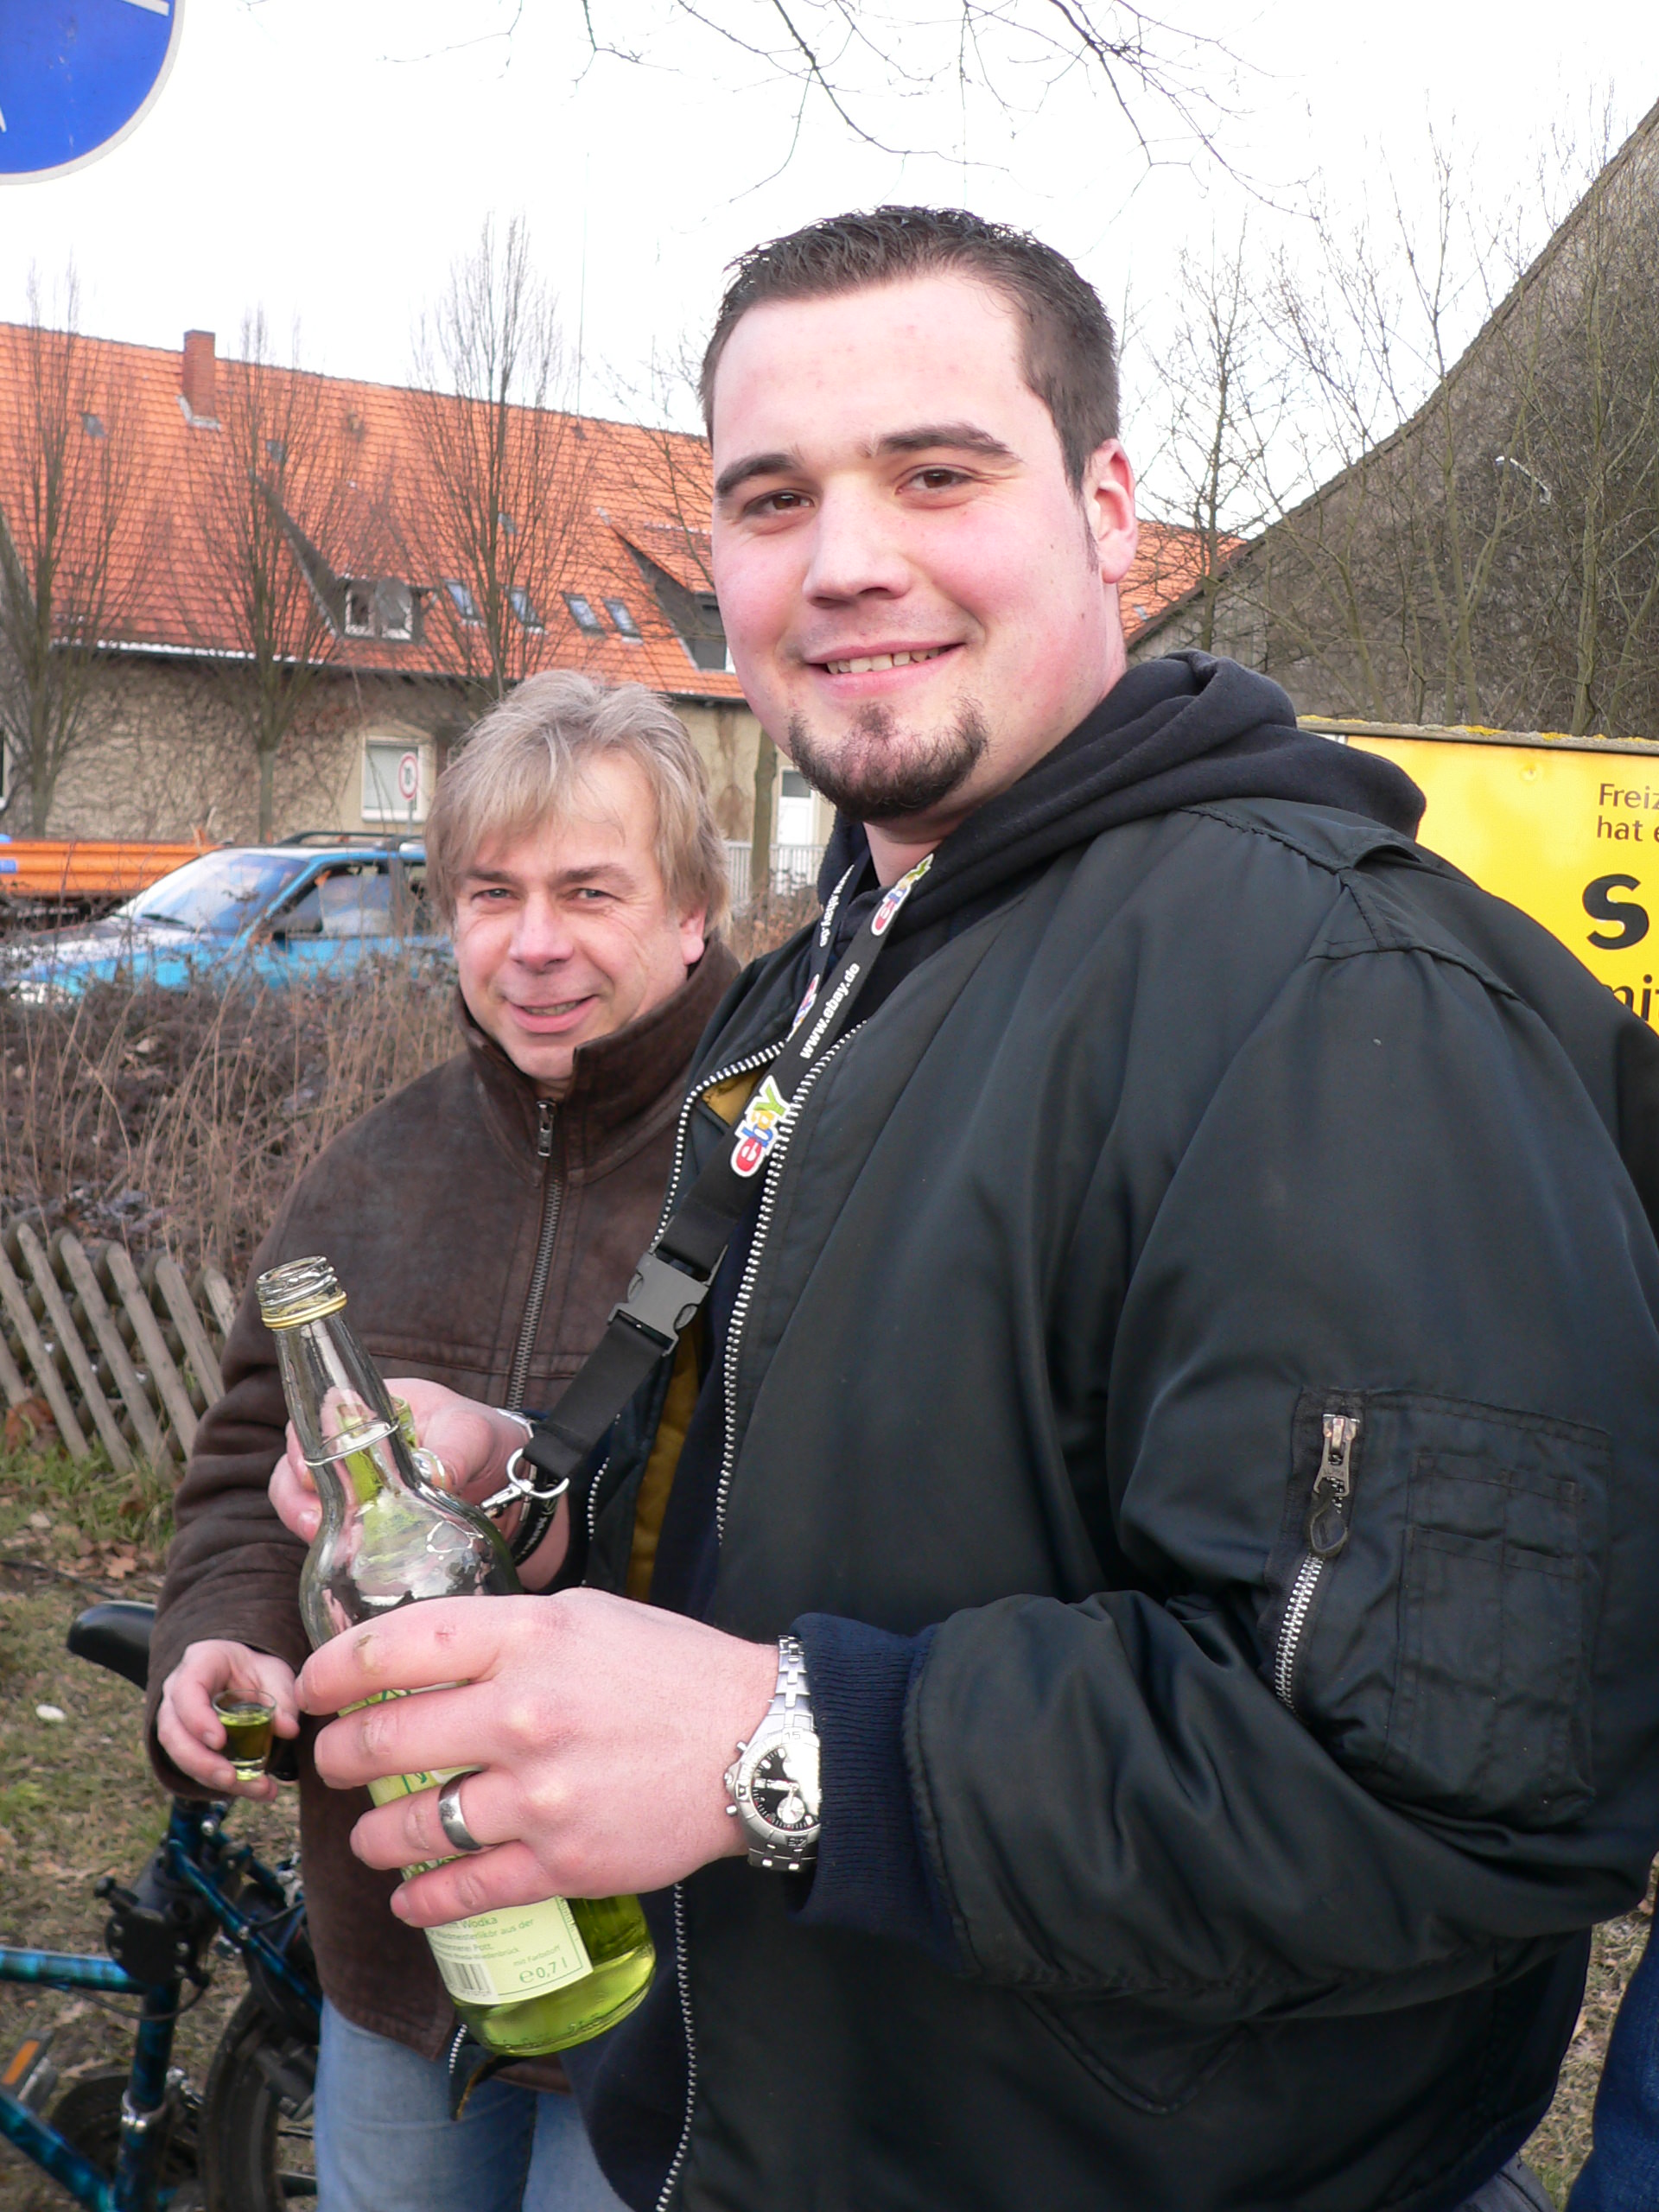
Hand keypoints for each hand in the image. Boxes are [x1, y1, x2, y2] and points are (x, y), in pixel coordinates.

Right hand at [156, 1641, 300, 1801]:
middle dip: (200, 1761)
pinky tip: (257, 1791)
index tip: (219, 1741)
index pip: (186, 1690)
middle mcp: (177, 1692)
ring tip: (256, 1789)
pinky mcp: (185, 1745)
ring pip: (179, 1755)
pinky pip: (195, 1768)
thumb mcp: (275, 1674)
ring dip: (213, 1778)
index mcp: (200, 1663)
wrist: (245, 1676)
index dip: (197, 1718)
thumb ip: (282, 1698)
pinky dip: (225, 1783)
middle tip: (231, 1778)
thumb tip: (288, 1729)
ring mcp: (176, 1720)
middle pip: (172, 1731)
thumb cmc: (256, 1670)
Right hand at [267, 1379, 527, 1543]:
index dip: (307, 1442)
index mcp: (379, 1407)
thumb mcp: (476, 1436)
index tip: (316, 1471)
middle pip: (300, 1461)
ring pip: (306, 1498)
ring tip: (319, 1537)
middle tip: (313, 1518)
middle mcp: (357, 1444)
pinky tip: (342, 1556)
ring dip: (304, 1518)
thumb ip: (454, 1452)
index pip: (322, 1415)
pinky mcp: (364, 1520)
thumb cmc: (491, 1443)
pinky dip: (329, 1543)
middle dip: (297, 1491)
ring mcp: (357, 1484)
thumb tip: (436, 1476)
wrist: (514, 1488)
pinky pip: (331, 1530)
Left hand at [298, 1590, 777, 1918]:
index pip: (393, 1649)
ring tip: (373, 1834)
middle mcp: (522, 1712)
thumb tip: (420, 1654)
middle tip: (335, 1763)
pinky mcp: (561, 1861)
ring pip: (410, 1826)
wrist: (756, 1742)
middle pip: (384, 1740)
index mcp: (527, 1637)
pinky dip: (421, 1901)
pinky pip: (463, 1891)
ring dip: (373, 1837)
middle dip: (340, 1757)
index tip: (315, 1687)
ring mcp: (539, 1793)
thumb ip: (501, 1631)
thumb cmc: (671, 1670)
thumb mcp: (583, 1615)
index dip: (333, 1671)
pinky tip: (411, 1897)